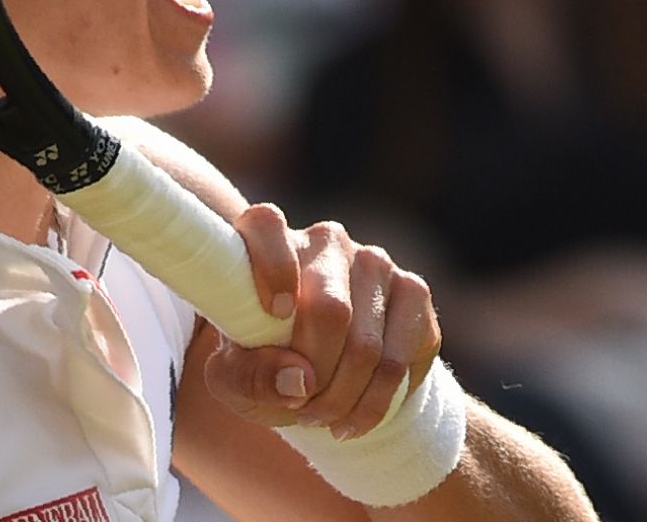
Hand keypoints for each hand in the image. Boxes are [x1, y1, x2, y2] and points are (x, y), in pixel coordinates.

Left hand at [203, 204, 441, 440]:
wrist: (320, 370)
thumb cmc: (262, 361)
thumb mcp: (233, 379)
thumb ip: (249, 377)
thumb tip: (298, 380)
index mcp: (269, 240)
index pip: (266, 226)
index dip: (272, 267)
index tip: (274, 315)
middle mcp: (325, 240)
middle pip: (329, 309)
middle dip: (315, 376)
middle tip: (300, 409)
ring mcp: (374, 261)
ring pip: (367, 344)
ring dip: (344, 399)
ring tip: (323, 419)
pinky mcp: (413, 290)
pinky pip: (401, 359)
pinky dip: (376, 403)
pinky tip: (354, 417)